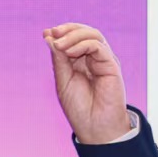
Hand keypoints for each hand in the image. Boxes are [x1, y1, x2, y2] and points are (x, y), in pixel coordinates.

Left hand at [45, 23, 131, 143]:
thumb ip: (59, 59)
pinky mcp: (111, 65)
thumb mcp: (63, 81)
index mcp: (81, 61)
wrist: (94, 127)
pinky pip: (98, 46)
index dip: (61, 32)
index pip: (73, 38)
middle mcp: (93, 58)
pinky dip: (82, 44)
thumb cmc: (79, 108)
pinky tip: (70, 51)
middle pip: (84, 32)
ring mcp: (103, 60)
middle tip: (53, 33)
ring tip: (59, 44)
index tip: (46, 33)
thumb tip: (49, 37)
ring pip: (92, 35)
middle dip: (67, 29)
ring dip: (73, 35)